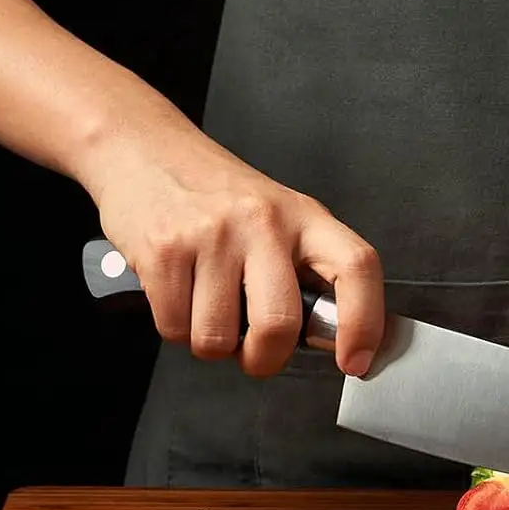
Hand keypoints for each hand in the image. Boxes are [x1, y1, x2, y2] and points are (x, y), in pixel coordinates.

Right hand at [82, 122, 383, 379]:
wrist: (144, 149)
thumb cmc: (216, 193)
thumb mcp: (277, 214)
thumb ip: (303, 267)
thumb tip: (328, 336)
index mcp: (304, 216)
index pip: (356, 266)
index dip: (364, 322)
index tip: (355, 360)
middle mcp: (264, 222)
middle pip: (279, 324)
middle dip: (264, 359)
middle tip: (255, 351)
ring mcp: (212, 235)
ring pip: (217, 339)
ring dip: (211, 341)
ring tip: (208, 304)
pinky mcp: (163, 250)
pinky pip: (174, 328)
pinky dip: (175, 326)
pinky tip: (179, 293)